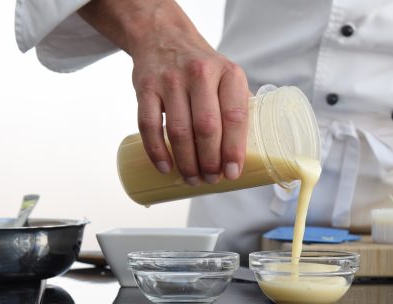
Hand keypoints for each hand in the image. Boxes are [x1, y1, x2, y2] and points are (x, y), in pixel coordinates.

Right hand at [79, 0, 249, 184]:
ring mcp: (170, 80)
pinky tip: (166, 167)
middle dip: (210, 161)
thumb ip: (237, 107)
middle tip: (211, 179)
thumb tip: (247, 152)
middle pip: (206, 127)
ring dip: (186, 162)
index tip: (233, 172)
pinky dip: (157, 151)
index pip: (235, 116)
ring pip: (179, 130)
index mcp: (229, 74)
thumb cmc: (202, 67)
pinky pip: (149, 126)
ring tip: (193, 179)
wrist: (164, 36)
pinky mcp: (145, 87)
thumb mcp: (227, 76)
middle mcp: (200, 74)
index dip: (234, 149)